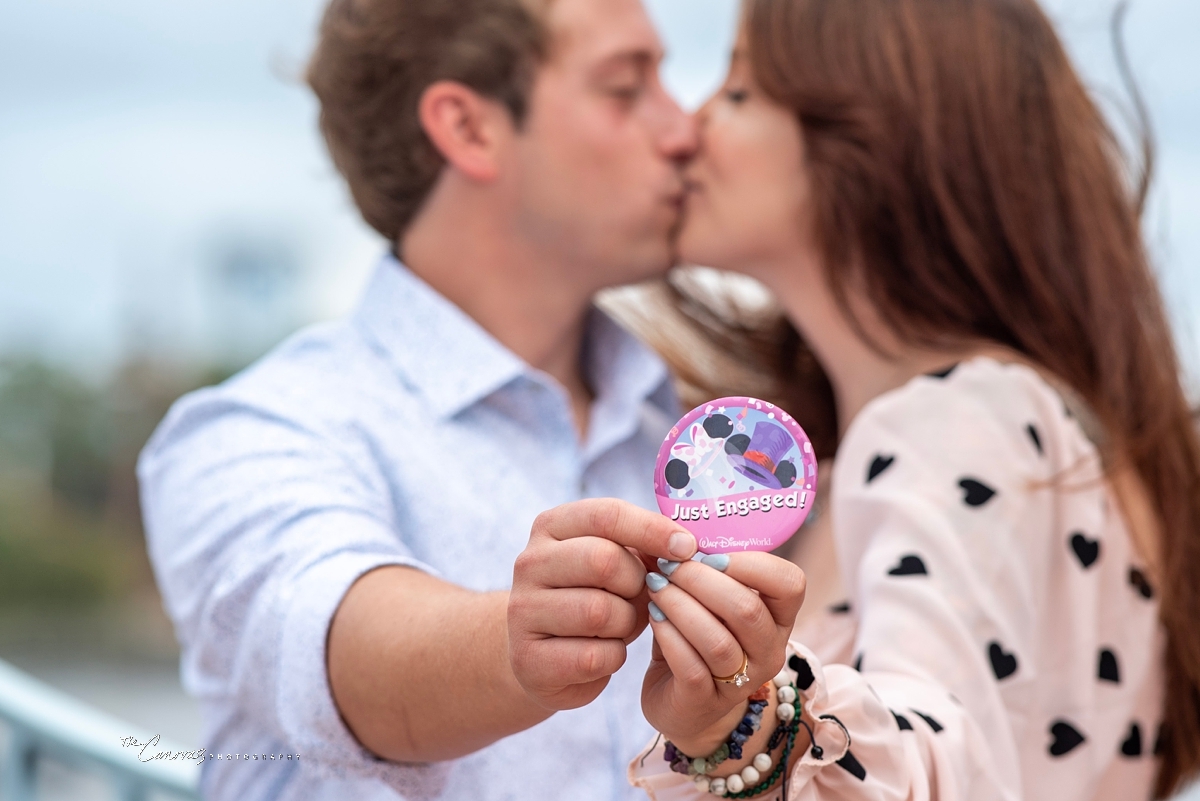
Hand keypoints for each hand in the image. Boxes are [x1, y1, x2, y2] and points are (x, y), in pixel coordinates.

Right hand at [508, 499, 697, 710]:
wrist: (542, 656)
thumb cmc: (591, 598)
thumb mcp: (613, 564)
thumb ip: (642, 547)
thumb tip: (684, 546)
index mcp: (551, 527)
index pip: (606, 515)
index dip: (652, 529)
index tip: (686, 547)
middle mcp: (529, 563)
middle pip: (603, 561)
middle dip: (636, 583)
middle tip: (640, 596)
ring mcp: (523, 611)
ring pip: (600, 612)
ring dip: (626, 623)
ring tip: (620, 626)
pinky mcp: (530, 659)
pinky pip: (595, 656)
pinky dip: (613, 657)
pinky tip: (604, 652)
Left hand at [641, 552, 805, 755]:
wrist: (682, 703)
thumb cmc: (695, 638)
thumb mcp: (705, 600)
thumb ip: (696, 567)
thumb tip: (666, 529)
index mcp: (778, 617)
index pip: (790, 583)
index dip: (750, 563)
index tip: (707, 553)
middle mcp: (770, 650)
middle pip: (746, 609)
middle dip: (700, 580)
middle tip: (667, 566)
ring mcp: (742, 681)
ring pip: (717, 640)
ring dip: (680, 606)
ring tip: (654, 588)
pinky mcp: (706, 701)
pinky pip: (691, 666)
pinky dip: (669, 636)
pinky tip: (653, 618)